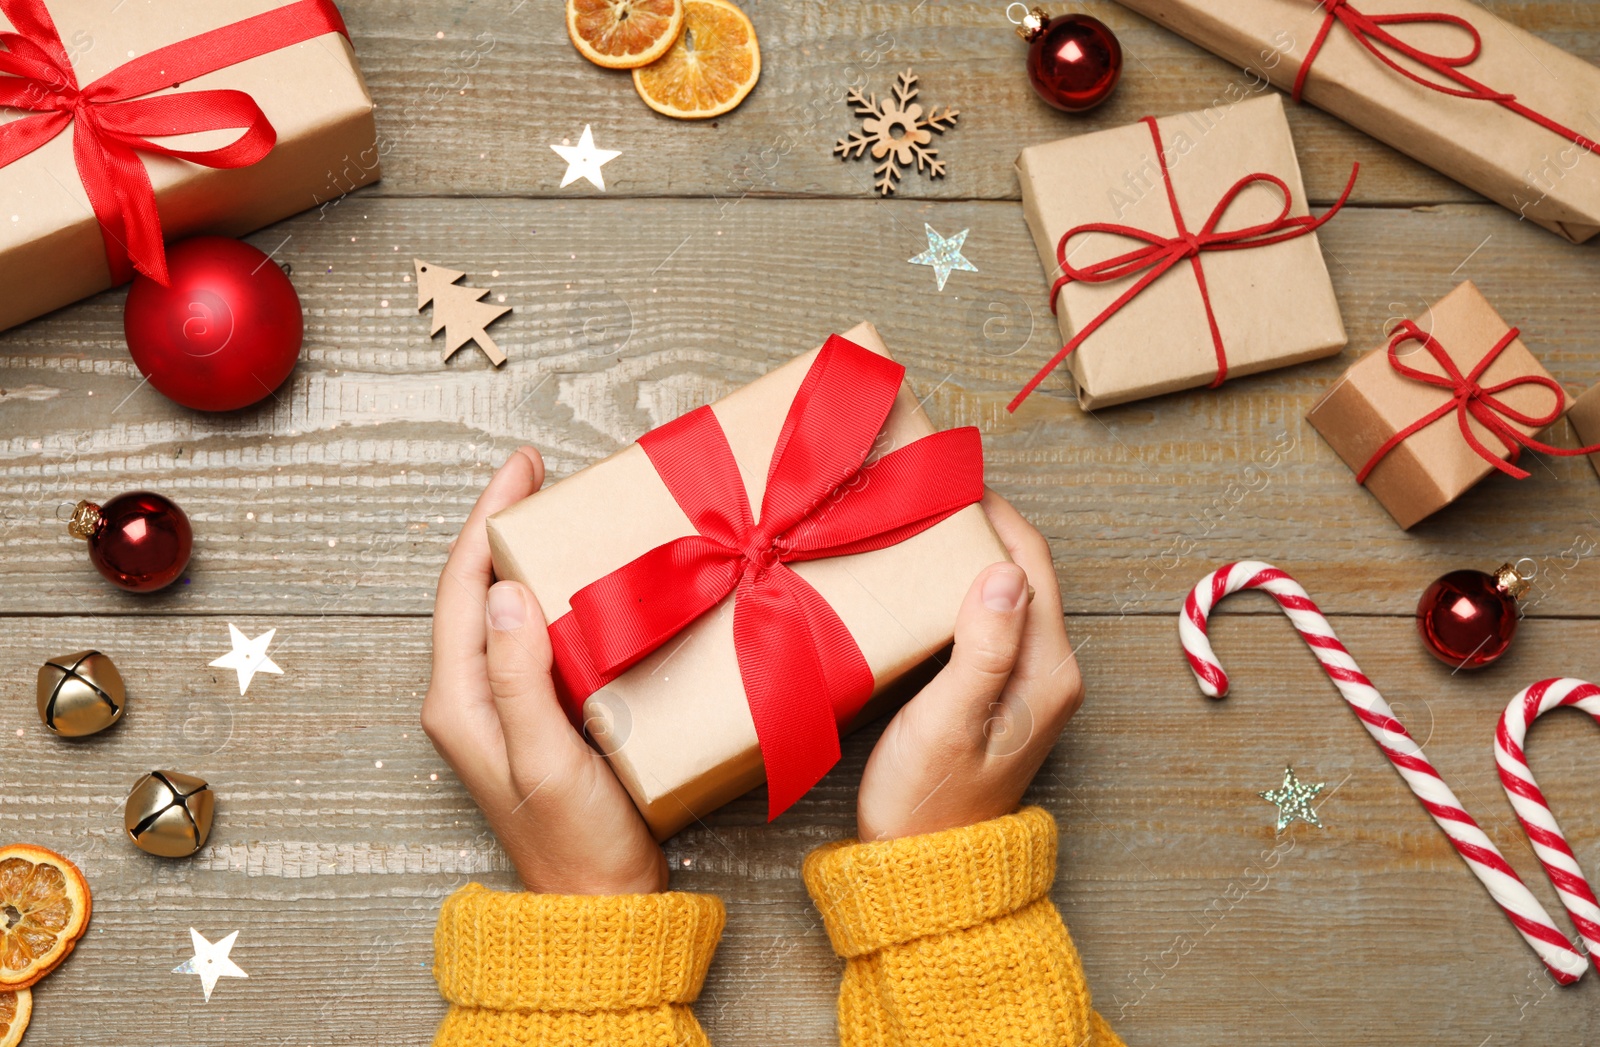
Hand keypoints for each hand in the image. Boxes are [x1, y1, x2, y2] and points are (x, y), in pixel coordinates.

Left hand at [422, 447, 668, 893]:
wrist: (600, 905)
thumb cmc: (574, 842)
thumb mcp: (545, 759)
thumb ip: (519, 679)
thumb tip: (505, 590)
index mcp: (458, 700)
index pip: (463, 587)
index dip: (487, 520)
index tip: (521, 469)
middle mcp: (470, 696)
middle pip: (478, 589)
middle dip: (504, 526)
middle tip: (543, 475)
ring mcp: (502, 706)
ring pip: (507, 609)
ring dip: (529, 556)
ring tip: (565, 513)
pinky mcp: (537, 714)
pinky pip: (537, 636)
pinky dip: (557, 596)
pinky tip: (589, 582)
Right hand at [856, 491, 1083, 840]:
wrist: (924, 867)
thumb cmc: (929, 800)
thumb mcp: (951, 719)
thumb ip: (984, 646)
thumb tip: (1005, 571)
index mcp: (1049, 672)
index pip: (1033, 567)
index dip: (997, 517)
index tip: (952, 483)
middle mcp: (1052, 674)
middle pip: (1024, 577)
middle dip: (983, 531)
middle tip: (930, 498)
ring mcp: (1030, 687)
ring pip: (1007, 599)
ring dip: (971, 560)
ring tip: (924, 530)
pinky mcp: (1003, 697)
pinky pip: (992, 625)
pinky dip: (963, 593)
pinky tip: (924, 586)